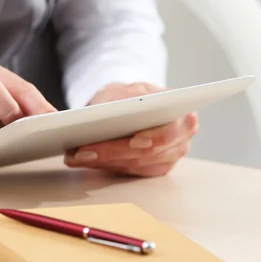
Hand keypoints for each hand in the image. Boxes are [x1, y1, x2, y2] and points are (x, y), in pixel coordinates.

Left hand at [64, 82, 197, 176]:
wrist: (129, 106)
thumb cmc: (130, 96)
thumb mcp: (126, 89)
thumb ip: (123, 99)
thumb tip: (109, 113)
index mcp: (183, 115)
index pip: (170, 131)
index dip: (153, 138)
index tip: (132, 141)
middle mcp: (181, 140)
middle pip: (147, 153)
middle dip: (113, 152)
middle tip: (84, 151)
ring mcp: (169, 158)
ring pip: (135, 165)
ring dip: (104, 161)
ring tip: (77, 156)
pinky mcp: (154, 169)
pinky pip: (129, 172)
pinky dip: (105, 165)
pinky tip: (85, 161)